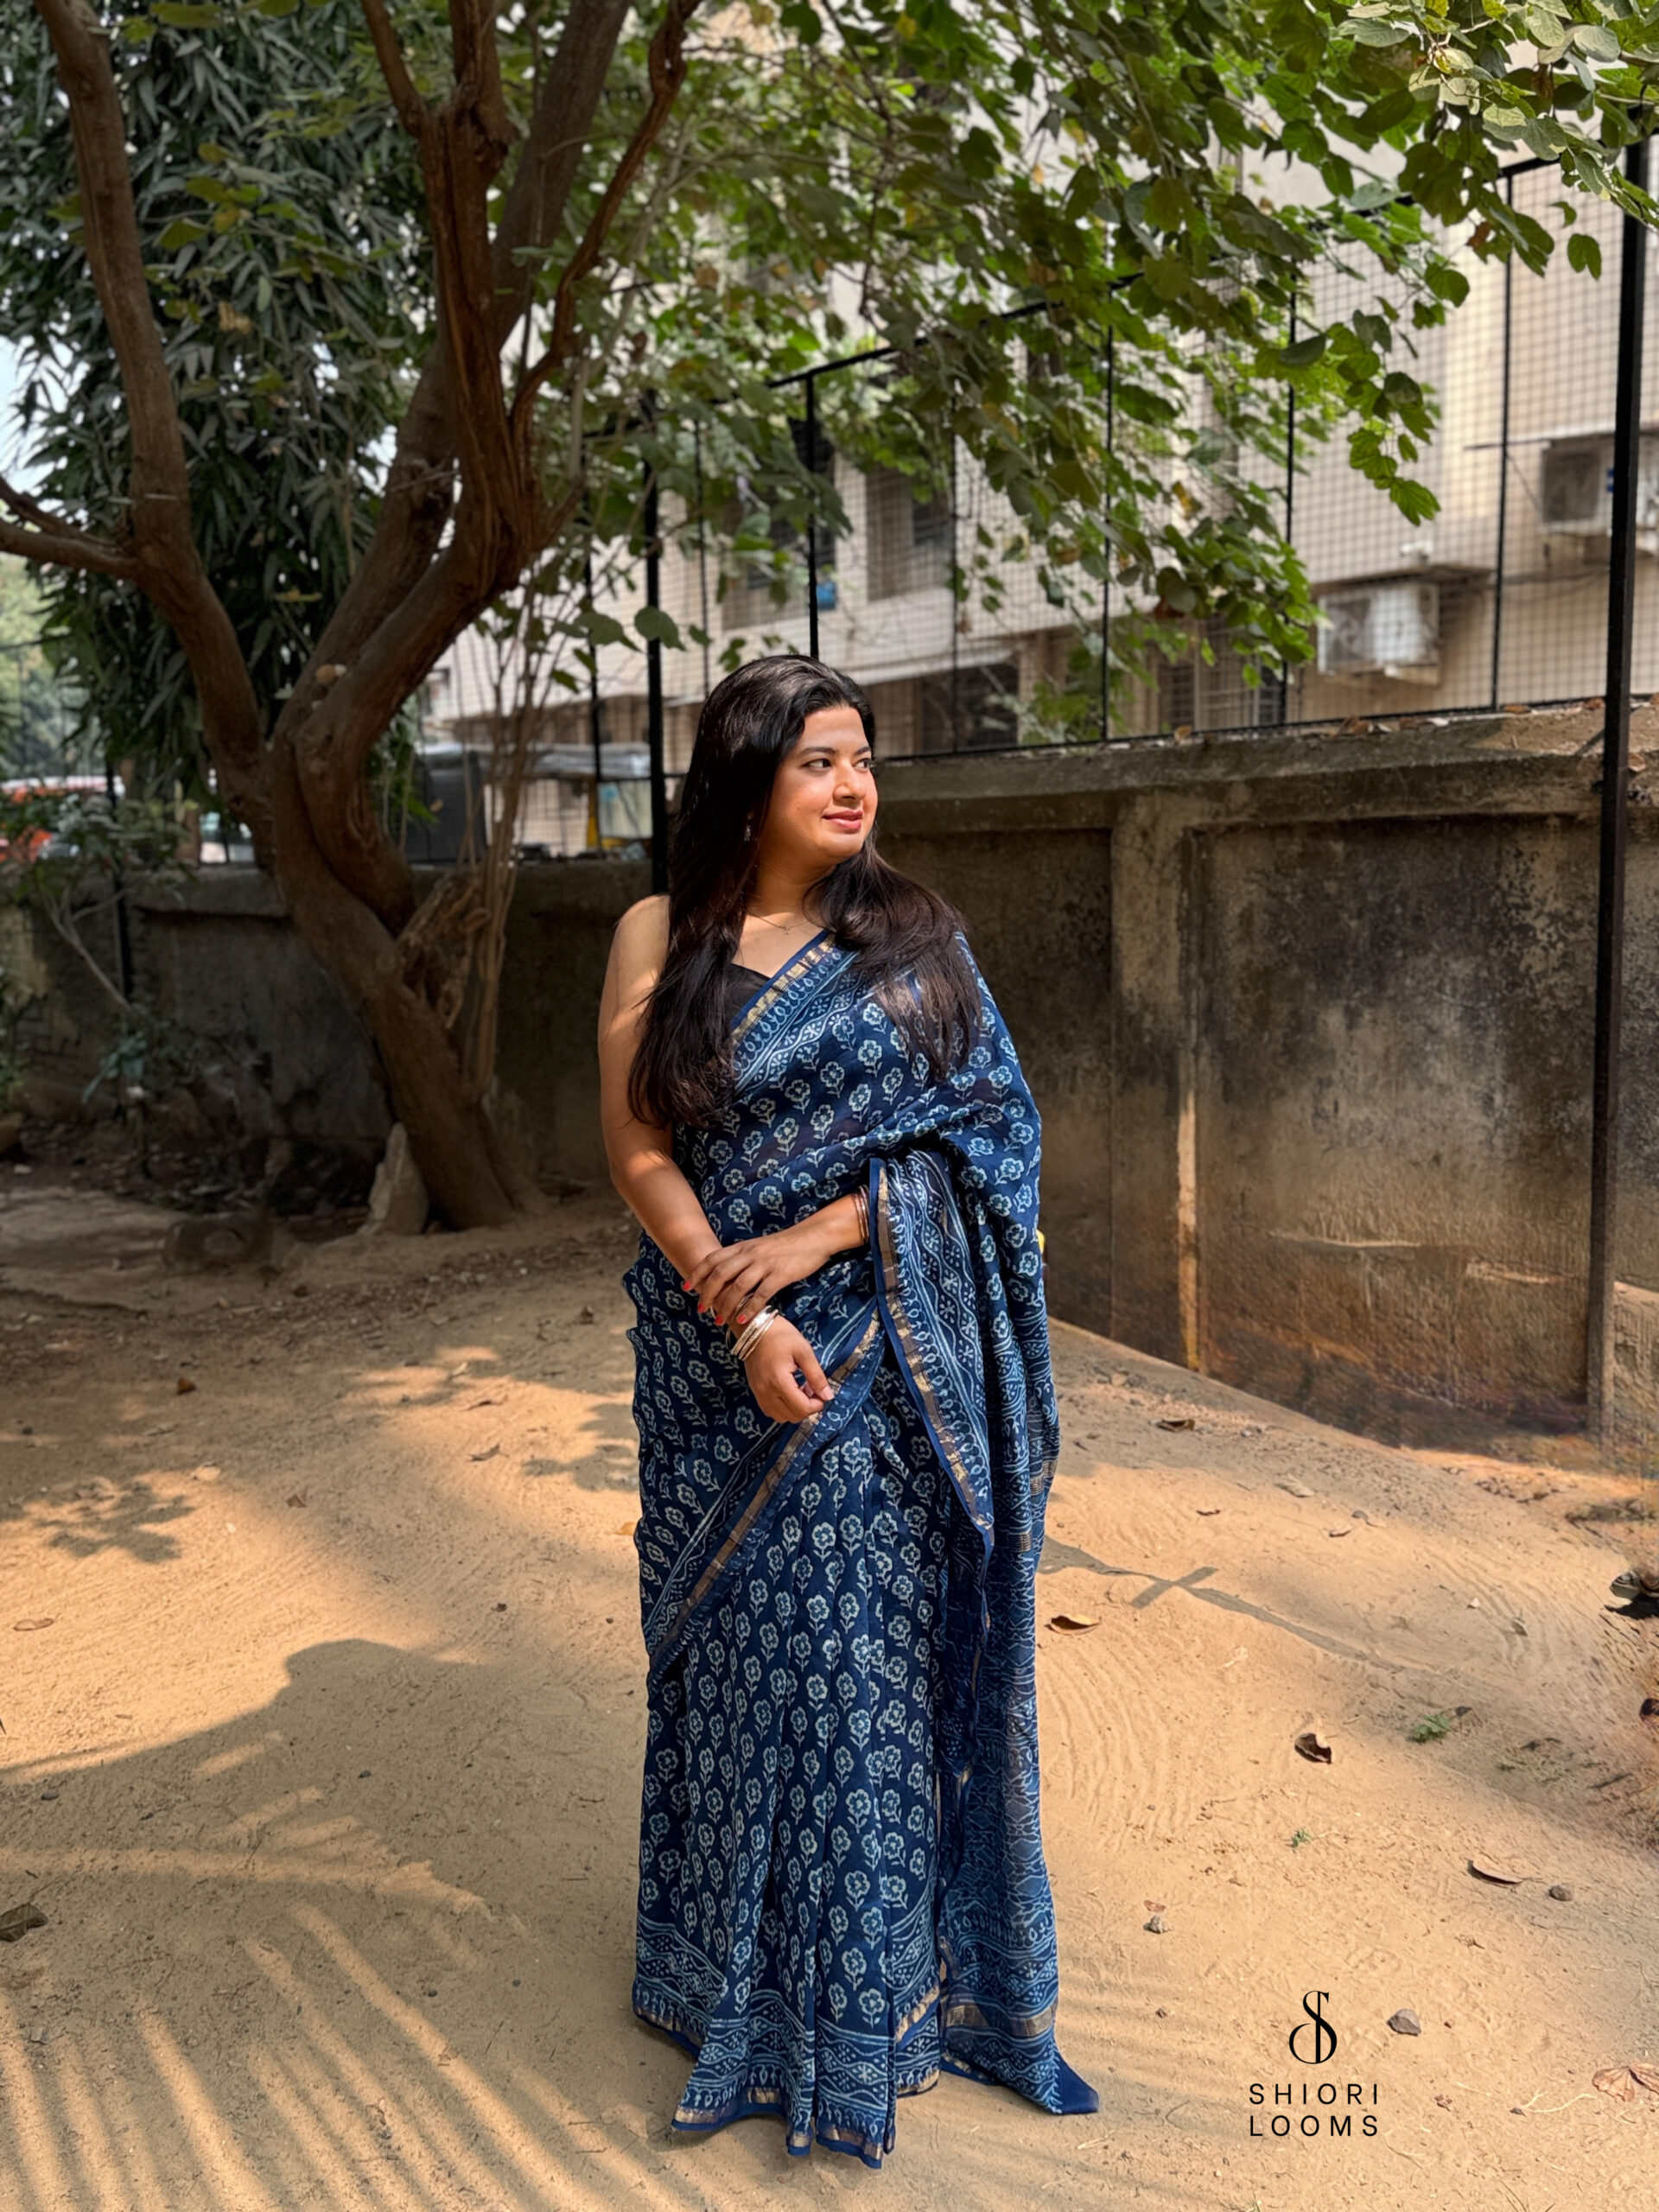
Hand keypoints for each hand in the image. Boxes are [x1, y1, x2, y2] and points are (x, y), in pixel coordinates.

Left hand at [682, 1214, 839, 1330]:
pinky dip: (749, 1308)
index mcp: (743, 1247)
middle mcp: (750, 1254)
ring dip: (726, 1305)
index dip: (697, 1273)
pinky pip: (761, 1294)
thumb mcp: (759, 1247)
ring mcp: (765, 1264)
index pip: (713, 1259)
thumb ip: (742, 1258)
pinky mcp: (780, 1274)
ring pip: (738, 1286)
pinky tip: (743, 1319)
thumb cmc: (785, 1245)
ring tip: (718, 1320)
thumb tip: (725, 1274)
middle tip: (701, 1309)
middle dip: (707, 1294)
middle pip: (720, 1274)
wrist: (813, 1237)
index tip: (686, 1287)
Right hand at [740, 1316, 835, 1422]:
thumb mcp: (804, 1352)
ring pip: (780, 1417)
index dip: (817, 1405)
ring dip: (794, 1409)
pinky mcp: (755, 1390)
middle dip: (807, 1407)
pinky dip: (782, 1407)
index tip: (821, 1392)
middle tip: (811, 1388)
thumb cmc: (781, 1336)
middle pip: (792, 1416)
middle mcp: (766, 1392)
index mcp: (780, 1382)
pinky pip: (770, 1410)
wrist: (754, 1327)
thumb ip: (816, 1376)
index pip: (802, 1408)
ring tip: (800, 1390)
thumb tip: (828, 1396)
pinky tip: (788, 1391)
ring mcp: (758, 1393)